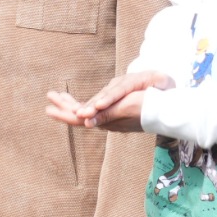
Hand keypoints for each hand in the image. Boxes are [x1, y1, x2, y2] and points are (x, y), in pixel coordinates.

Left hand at [47, 71, 171, 132]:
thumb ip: (104, 114)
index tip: (48, 108)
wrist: (168, 110)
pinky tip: (81, 104)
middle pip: (79, 115)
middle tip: (49, 96)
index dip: (63, 114)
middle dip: (64, 106)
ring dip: (72, 103)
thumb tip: (83, 120)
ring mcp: (111, 117)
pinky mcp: (117, 113)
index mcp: (105, 120)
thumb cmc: (147, 106)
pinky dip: (85, 104)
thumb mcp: (124, 108)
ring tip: (58, 96)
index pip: (79, 119)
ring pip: (86, 111)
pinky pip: (96, 109)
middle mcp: (106, 120)